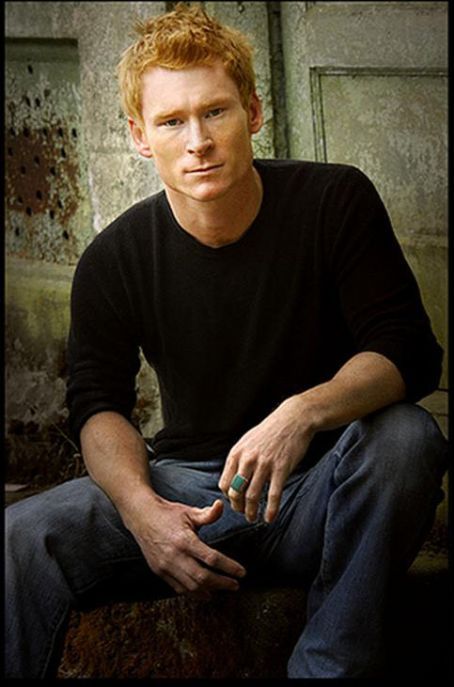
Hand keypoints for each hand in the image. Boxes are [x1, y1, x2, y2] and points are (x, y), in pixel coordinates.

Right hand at [127, 496, 246, 595]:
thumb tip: (221, 506)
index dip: (229, 567)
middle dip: (222, 583)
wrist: (141, 517)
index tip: (242, 572)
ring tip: (221, 590)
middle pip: (202, 577)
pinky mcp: (159, 571)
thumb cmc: (168, 513)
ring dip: (209, 591)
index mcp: (185, 540)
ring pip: (190, 586)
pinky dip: (192, 592)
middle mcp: (175, 556)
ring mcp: (165, 566)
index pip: (211, 558)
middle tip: (235, 585)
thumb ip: (207, 514)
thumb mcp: (189, 511)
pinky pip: (178, 588)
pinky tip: (203, 591)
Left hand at [218, 395, 314, 523]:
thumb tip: (233, 478)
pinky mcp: (281, 468)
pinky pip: (274, 494)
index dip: (228, 497)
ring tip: (253, 518)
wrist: (293, 419)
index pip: (225, 483)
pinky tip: (270, 518)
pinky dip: (271, 510)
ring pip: (253, 496)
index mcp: (237, 453)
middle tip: (244, 513)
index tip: (235, 502)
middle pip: (236, 492)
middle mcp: (248, 459)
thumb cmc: (270, 431)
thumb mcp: (247, 441)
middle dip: (238, 507)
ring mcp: (264, 464)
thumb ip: (239, 459)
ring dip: (251, 512)